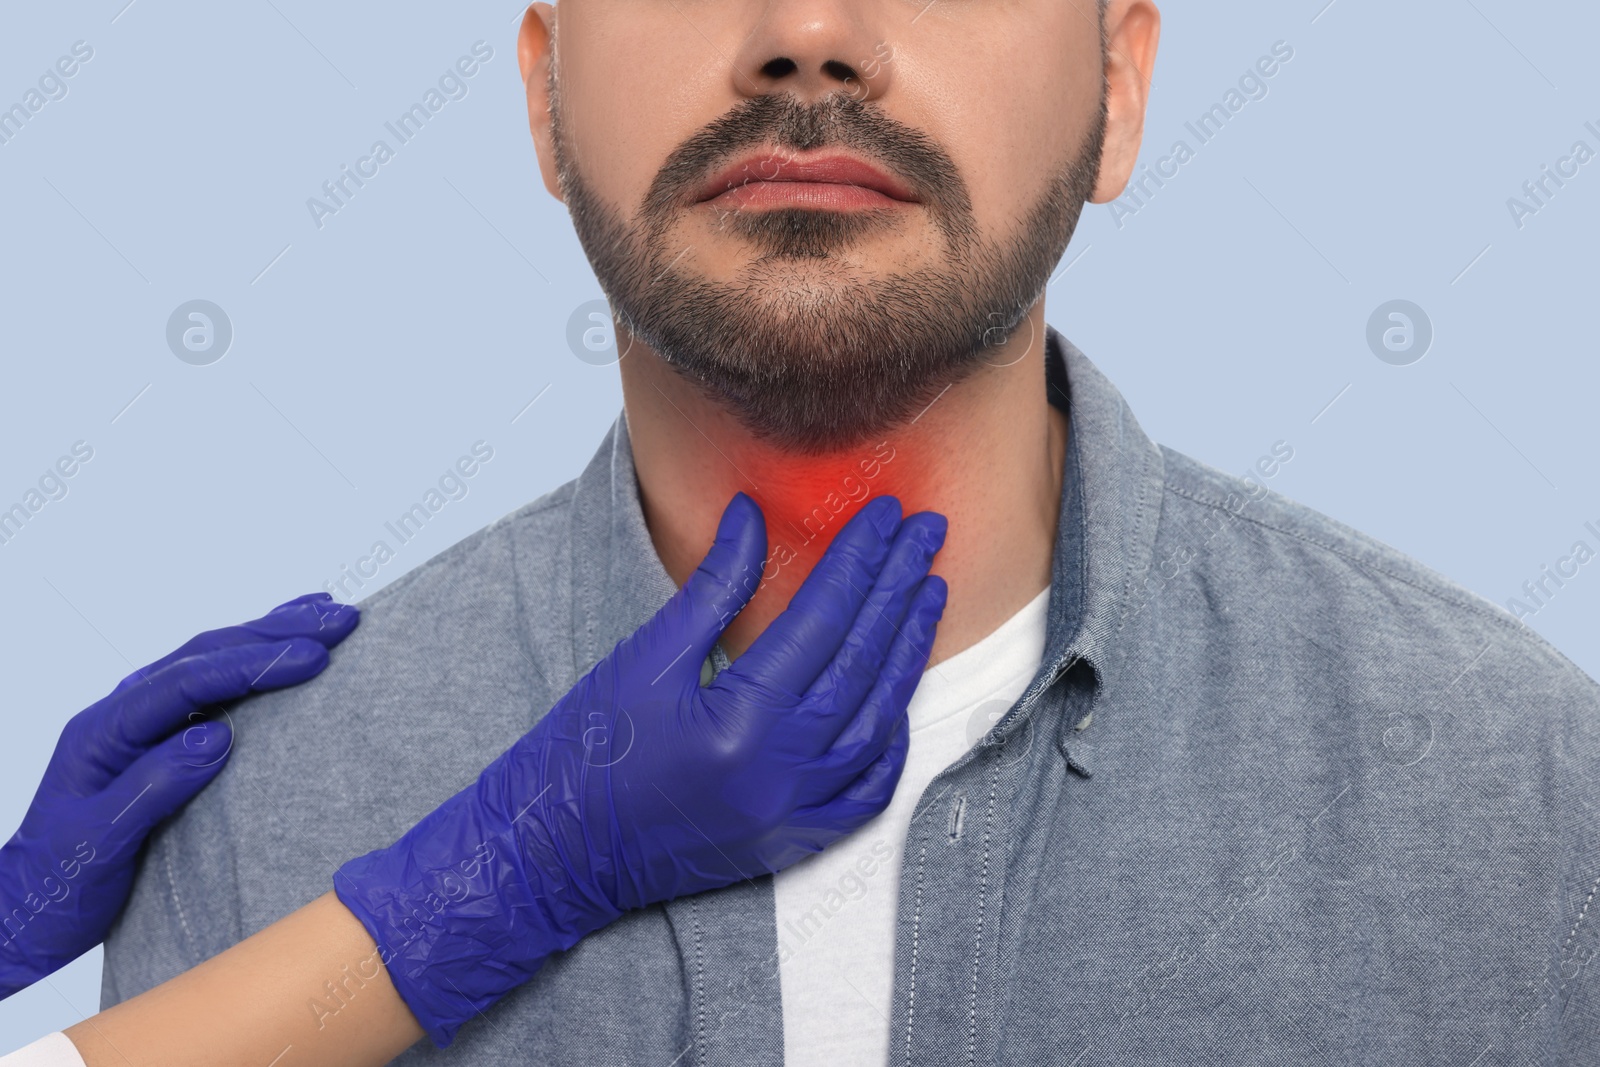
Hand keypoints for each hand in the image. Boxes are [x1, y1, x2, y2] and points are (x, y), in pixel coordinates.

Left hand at [0, 592, 359, 997]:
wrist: (30, 910)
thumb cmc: (59, 884)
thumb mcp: (98, 843)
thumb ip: (154, 786)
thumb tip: (215, 737)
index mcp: (105, 730)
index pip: (187, 680)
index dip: (253, 665)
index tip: (313, 658)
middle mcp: (124, 712)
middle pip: (206, 653)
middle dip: (276, 632)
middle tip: (340, 622)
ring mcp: (145, 720)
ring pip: (214, 657)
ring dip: (273, 633)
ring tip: (330, 614)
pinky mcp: (166, 736)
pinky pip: (216, 683)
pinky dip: (257, 657)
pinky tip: (289, 643)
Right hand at [334, 492, 946, 1047]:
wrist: (557, 851)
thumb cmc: (588, 748)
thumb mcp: (646, 656)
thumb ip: (714, 587)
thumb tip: (752, 516)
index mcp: (739, 720)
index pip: (822, 620)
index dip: (858, 559)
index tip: (884, 513)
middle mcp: (778, 771)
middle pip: (862, 662)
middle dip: (899, 588)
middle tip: (927, 532)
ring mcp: (792, 813)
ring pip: (877, 722)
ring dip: (907, 653)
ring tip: (927, 593)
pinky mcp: (793, 842)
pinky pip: (868, 791)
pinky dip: (892, 738)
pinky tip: (901, 692)